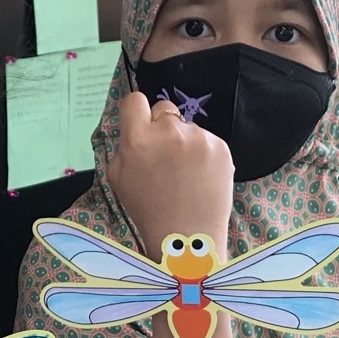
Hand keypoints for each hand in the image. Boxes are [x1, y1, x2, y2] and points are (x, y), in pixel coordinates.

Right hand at [106, 91, 234, 255]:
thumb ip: (124, 146)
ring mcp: (198, 137)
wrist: (187, 237)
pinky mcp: (220, 146)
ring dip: (184, 141)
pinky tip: (200, 176)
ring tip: (185, 173)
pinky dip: (203, 153)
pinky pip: (207, 139)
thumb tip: (135, 127)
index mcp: (137, 139)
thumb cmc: (147, 209)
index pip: (135, 100)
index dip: (136, 111)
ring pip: (187, 126)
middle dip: (162, 127)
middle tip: (164, 155)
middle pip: (164, 109)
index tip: (140, 122)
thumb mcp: (117, 177)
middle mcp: (169, 132)